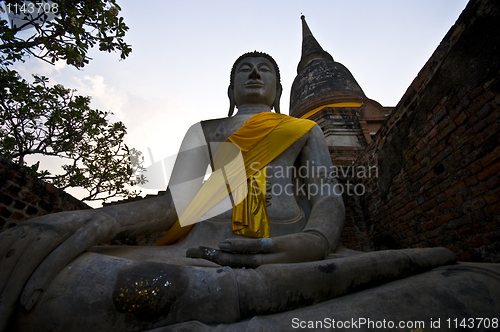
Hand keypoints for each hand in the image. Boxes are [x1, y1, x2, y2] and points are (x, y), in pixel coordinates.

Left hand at [0, 209, 118, 330]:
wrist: (119, 218)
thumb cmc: (82, 237)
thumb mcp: (53, 243)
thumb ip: (32, 255)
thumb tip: (11, 277)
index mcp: (33, 225)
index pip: (2, 247)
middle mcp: (46, 222)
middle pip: (11, 254)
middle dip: (0, 285)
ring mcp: (68, 224)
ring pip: (32, 256)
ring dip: (14, 287)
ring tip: (3, 313)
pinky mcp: (89, 231)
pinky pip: (60, 256)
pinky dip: (42, 277)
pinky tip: (30, 299)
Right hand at [186, 232, 327, 267]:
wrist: (318, 247)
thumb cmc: (294, 257)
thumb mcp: (275, 262)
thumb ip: (257, 260)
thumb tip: (238, 256)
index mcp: (261, 272)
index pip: (233, 270)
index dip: (214, 264)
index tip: (196, 259)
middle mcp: (262, 269)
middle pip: (230, 264)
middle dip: (208, 258)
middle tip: (188, 254)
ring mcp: (269, 259)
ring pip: (240, 258)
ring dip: (218, 255)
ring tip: (201, 252)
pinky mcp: (277, 247)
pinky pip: (255, 248)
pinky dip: (238, 247)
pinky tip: (223, 245)